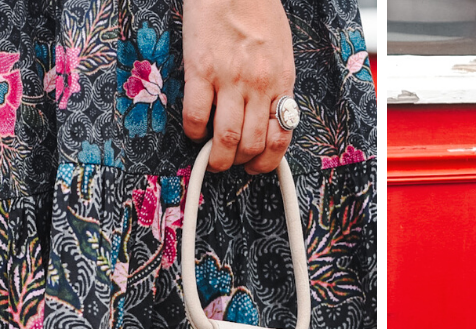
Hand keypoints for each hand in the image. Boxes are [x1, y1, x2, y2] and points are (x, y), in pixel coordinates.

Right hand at [182, 0, 295, 174]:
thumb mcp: (280, 51)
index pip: (281, 136)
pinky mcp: (200, 69)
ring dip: (217, 158)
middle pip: (252, 144)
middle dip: (239, 163)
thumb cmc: (255, 10)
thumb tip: (269, 117)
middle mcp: (259, 84)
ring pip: (226, 139)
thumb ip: (276, 84)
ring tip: (210, 157)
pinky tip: (194, 129)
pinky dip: (193, 132)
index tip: (255, 166)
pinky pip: (195, 116)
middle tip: (229, 162)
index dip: (267, 161)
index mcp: (281, 80)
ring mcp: (230, 78)